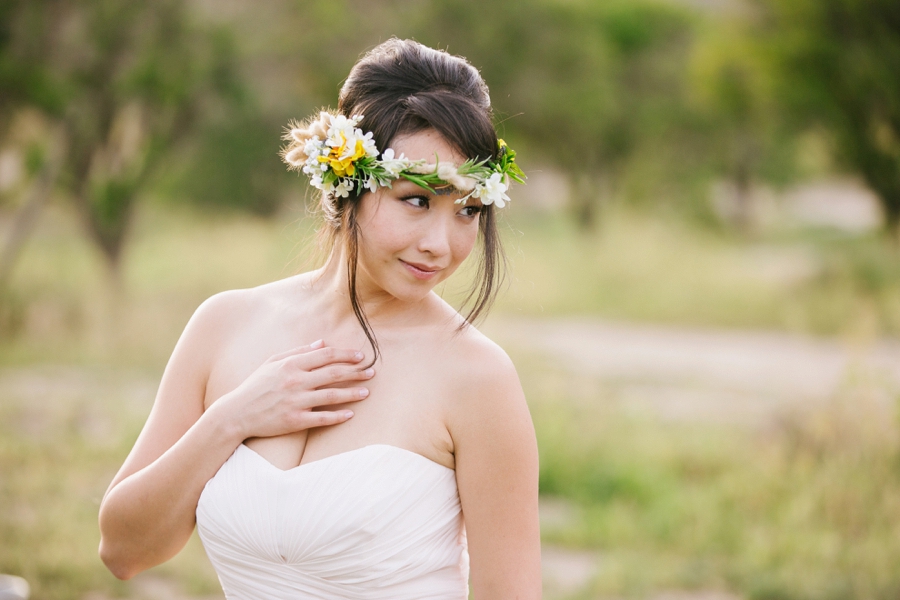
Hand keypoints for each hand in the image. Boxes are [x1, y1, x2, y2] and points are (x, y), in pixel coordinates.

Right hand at [210, 340, 371, 439]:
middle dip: (356, 372)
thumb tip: (322, 343)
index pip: (326, 355)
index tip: (361, 357)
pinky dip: (338, 416)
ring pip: (332, 395)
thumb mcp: (272, 362)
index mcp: (291, 364)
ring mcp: (296, 402)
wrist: (236, 414)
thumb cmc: (256, 386)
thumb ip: (297, 352)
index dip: (346, 355)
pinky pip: (322, 418)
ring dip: (352, 393)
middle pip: (334, 374)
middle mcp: (295, 381)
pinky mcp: (295, 421)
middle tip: (372, 372)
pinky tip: (351, 414)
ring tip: (367, 392)